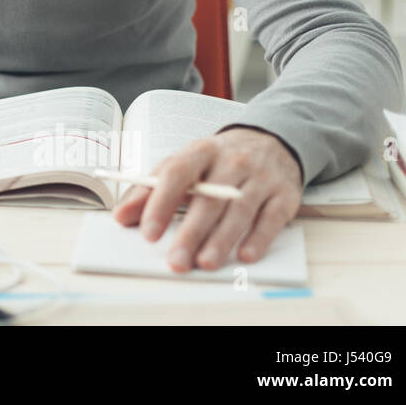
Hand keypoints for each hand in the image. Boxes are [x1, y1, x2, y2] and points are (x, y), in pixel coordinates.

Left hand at [113, 128, 301, 271]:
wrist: (271, 141)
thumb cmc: (217, 161)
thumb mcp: (182, 164)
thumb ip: (150, 189)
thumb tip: (121, 216)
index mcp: (201, 151)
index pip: (177, 173)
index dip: (161, 203)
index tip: (148, 232)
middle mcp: (233, 162)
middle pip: (209, 199)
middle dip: (191, 232)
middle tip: (176, 259)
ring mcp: (260, 178)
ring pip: (239, 210)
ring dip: (221, 240)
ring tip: (204, 263)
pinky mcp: (284, 195)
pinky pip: (272, 218)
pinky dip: (259, 238)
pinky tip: (245, 255)